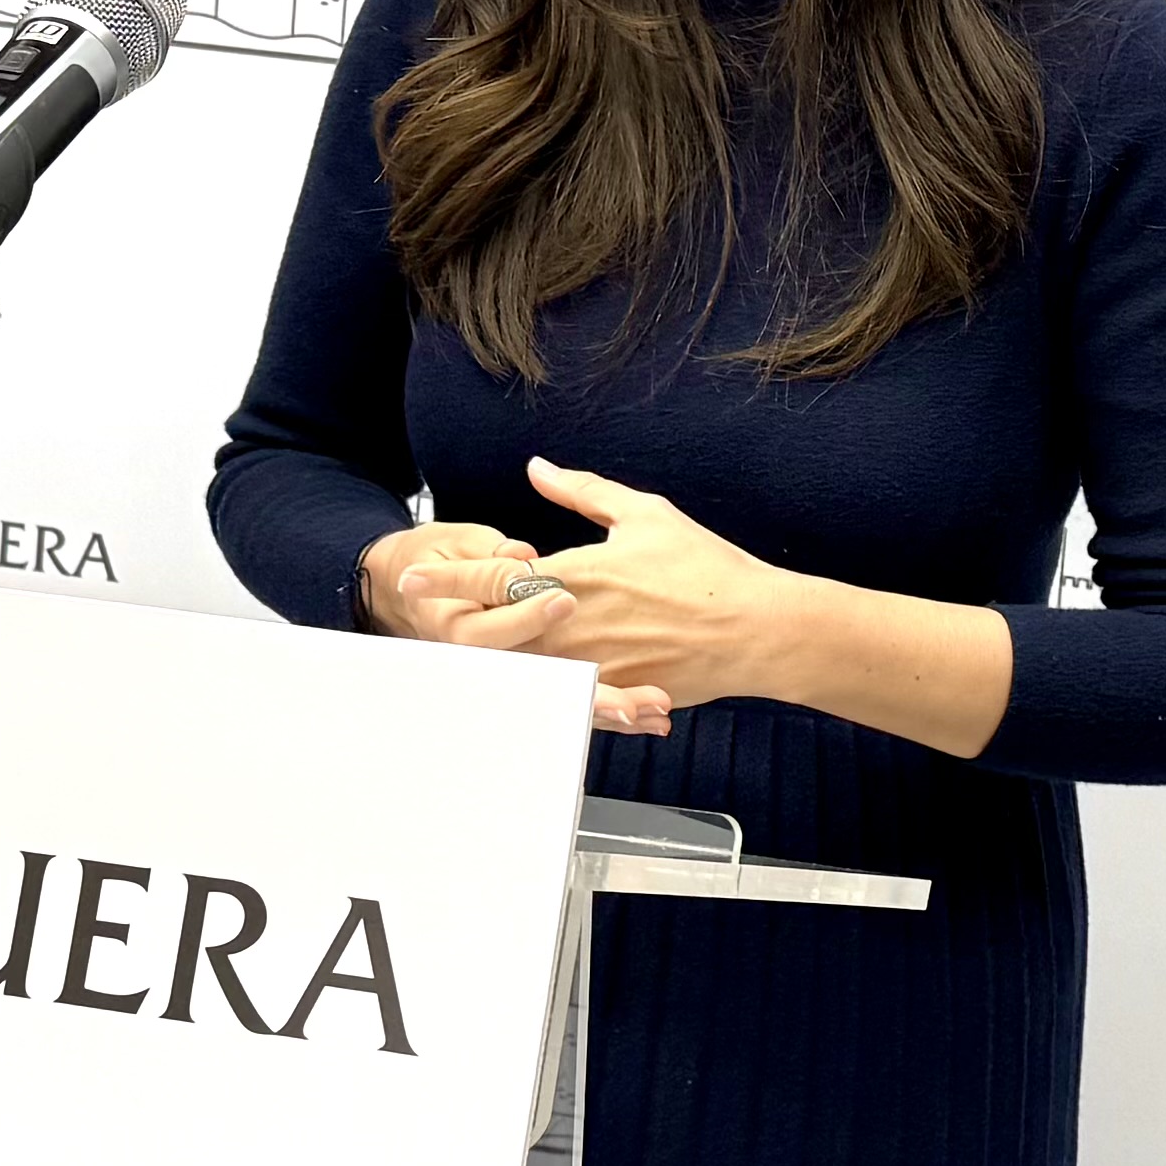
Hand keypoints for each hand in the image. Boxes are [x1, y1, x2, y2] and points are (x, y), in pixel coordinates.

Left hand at [388, 457, 809, 710]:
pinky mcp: (611, 694)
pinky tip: (525, 689)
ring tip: (462, 657)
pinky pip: (563, 698)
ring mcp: (589, 665)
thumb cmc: (706, 568)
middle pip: (493, 631)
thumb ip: (581, 492)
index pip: (493, 576)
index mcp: (574, 575)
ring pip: (521, 669)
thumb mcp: (644, 514)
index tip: (411, 579)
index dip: (447, 580)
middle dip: (454, 625)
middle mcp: (572, 624)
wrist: (755, 629)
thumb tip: (537, 468)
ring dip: (492, 661)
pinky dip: (542, 691)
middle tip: (420, 622)